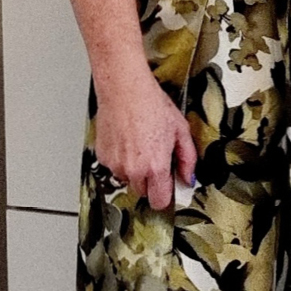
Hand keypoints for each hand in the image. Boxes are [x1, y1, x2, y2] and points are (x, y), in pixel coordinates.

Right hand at [93, 66, 196, 211]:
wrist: (124, 89)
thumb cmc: (150, 104)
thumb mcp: (180, 130)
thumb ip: (187, 159)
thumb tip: (188, 178)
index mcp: (156, 167)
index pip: (159, 201)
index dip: (164, 196)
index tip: (166, 188)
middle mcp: (133, 170)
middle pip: (142, 192)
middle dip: (149, 182)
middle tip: (153, 160)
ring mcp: (115, 164)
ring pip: (126, 179)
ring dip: (133, 170)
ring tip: (139, 145)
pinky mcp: (102, 156)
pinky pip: (113, 166)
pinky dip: (120, 159)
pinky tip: (126, 140)